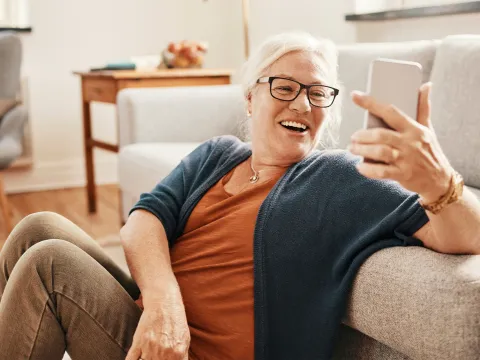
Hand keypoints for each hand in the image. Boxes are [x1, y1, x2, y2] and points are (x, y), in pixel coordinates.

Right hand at [126, 283, 189, 359]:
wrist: (164, 302)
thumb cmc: (175, 319)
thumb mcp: (185, 339)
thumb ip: (182, 356)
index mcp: (178, 353)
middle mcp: (165, 352)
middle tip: (156, 357)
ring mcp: (150, 348)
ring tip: (148, 354)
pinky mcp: (138, 343)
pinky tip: (137, 357)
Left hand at [348, 82, 452, 202]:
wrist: (440, 179)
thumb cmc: (429, 151)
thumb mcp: (428, 128)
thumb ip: (423, 107)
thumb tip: (426, 85)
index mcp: (414, 128)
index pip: (390, 111)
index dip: (371, 103)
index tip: (355, 96)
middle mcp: (410, 142)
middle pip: (381, 135)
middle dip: (362, 135)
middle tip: (353, 137)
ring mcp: (406, 159)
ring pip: (379, 151)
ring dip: (362, 149)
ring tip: (352, 148)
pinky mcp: (403, 174)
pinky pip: (382, 171)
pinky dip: (368, 169)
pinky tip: (360, 166)